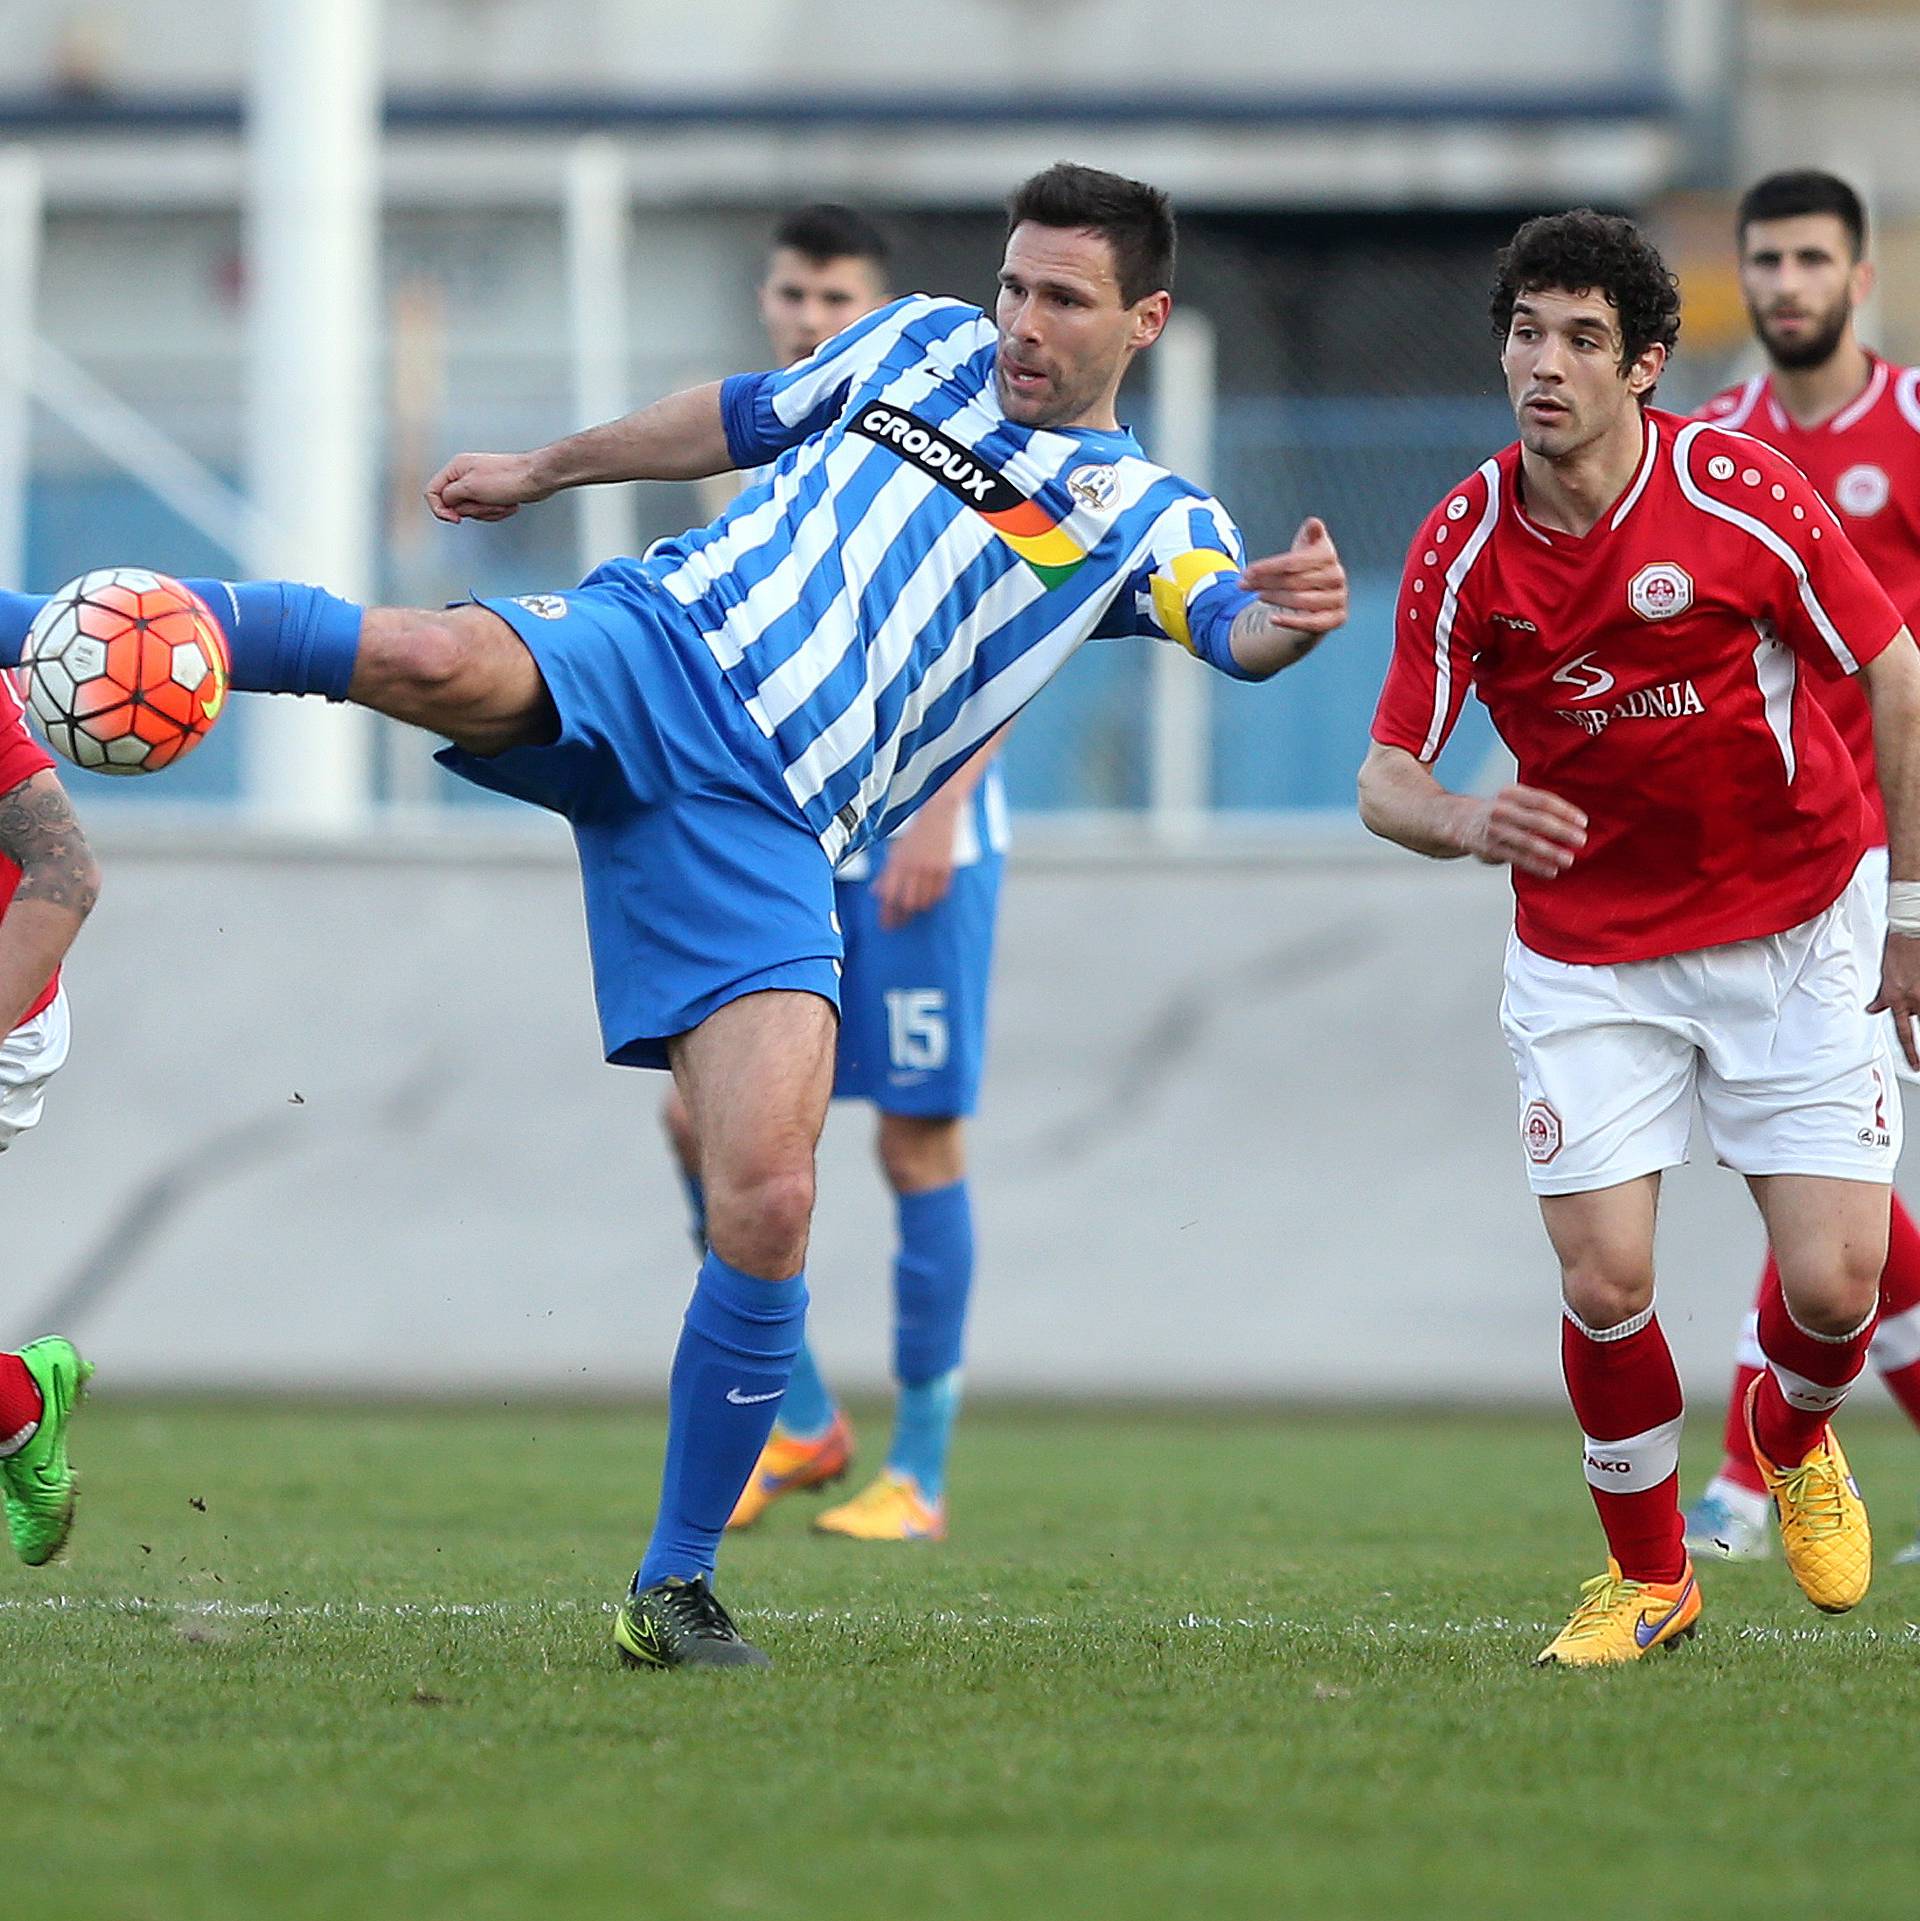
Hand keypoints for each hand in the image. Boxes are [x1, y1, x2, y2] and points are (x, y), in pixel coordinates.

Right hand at [425, 451, 550, 524]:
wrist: (536, 478)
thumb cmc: (509, 477)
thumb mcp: (470, 487)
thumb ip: (450, 496)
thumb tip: (444, 503)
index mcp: (456, 468)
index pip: (432, 492)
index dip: (441, 509)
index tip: (455, 518)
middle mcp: (465, 476)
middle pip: (455, 505)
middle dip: (474, 510)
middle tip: (486, 503)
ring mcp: (479, 486)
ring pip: (472, 511)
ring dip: (488, 512)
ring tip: (500, 502)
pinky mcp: (492, 495)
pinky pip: (487, 512)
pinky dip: (498, 512)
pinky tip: (507, 504)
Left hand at [874, 809, 957, 929]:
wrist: (939, 815)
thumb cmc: (916, 833)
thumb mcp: (895, 850)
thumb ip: (886, 872)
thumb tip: (875, 891)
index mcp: (899, 861)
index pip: (889, 895)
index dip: (887, 913)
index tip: (886, 925)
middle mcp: (914, 866)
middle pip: (906, 902)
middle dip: (903, 915)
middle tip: (901, 922)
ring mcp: (931, 868)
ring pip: (924, 901)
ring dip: (918, 908)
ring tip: (915, 909)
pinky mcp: (947, 869)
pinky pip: (940, 893)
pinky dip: (934, 900)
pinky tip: (930, 899)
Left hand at [1239, 517, 1347, 637]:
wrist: (1320, 591)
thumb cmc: (1306, 566)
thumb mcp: (1306, 546)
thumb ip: (1309, 535)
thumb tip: (1314, 524)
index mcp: (1328, 555)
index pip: (1294, 562)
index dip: (1269, 567)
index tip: (1247, 572)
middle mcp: (1337, 577)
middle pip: (1294, 581)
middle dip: (1266, 582)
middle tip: (1244, 584)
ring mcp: (1338, 598)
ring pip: (1300, 601)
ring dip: (1274, 599)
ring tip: (1257, 595)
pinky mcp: (1337, 618)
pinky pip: (1312, 623)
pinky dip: (1291, 622)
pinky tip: (1272, 618)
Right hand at [1461, 784, 1587, 878]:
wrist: (1458, 821)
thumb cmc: (1497, 813)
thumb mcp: (1514, 800)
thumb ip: (1539, 809)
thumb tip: (1574, 824)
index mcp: (1511, 793)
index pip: (1542, 800)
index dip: (1565, 811)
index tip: (1583, 822)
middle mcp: (1501, 809)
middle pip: (1537, 820)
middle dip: (1562, 831)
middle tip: (1581, 840)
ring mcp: (1494, 830)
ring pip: (1527, 841)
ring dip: (1550, 851)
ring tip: (1569, 859)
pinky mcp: (1489, 849)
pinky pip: (1516, 858)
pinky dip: (1535, 865)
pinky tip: (1551, 871)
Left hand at [1870, 930, 1919, 1071]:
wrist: (1909, 932)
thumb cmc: (1896, 952)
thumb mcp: (1883, 979)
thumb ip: (1882, 998)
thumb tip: (1873, 1009)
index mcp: (1897, 1000)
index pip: (1904, 1034)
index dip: (1911, 1053)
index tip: (1915, 1066)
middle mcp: (1915, 1000)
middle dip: (1919, 1034)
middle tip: (1918, 1059)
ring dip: (1918, 1002)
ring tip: (1912, 986)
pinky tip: (1917, 983)